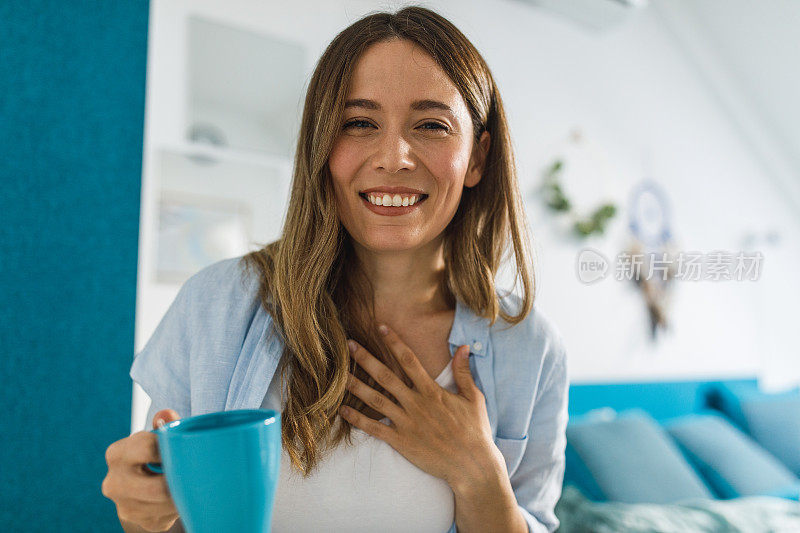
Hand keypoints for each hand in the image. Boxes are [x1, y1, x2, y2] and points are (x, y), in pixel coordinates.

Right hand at [102, 409, 181, 531]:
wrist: (143, 490)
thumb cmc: (154, 455)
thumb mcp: (157, 437)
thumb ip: (165, 423)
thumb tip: (167, 415)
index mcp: (117, 454)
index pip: (147, 448)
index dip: (171, 447)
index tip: (184, 447)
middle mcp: (114, 483)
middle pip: (158, 487)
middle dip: (180, 480)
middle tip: (195, 471)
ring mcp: (126, 507)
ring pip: (167, 502)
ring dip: (184, 492)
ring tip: (192, 480)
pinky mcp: (143, 521)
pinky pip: (171, 514)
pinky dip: (183, 503)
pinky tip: (184, 494)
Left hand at [340, 324, 504, 490]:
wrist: (471, 465)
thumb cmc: (475, 431)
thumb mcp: (474, 398)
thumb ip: (464, 372)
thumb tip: (463, 348)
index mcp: (432, 391)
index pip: (409, 360)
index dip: (394, 342)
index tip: (380, 328)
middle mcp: (416, 404)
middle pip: (386, 377)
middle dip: (366, 359)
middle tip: (349, 345)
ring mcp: (407, 423)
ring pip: (376, 400)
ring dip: (356, 386)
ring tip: (338, 375)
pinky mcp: (401, 442)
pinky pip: (375, 429)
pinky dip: (358, 420)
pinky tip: (343, 411)